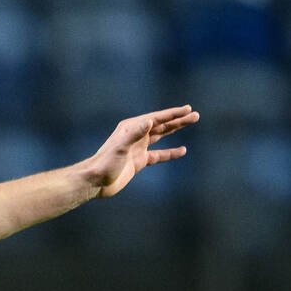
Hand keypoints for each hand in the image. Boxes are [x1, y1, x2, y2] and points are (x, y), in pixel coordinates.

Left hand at [83, 105, 198, 198]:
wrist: (95, 182)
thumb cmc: (105, 163)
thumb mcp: (120, 147)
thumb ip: (134, 134)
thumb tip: (149, 121)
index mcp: (131, 128)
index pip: (156, 118)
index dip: (172, 114)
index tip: (188, 109)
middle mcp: (135, 135)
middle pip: (161, 125)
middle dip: (178, 119)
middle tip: (195, 115)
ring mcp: (138, 148)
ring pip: (161, 135)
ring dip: (176, 129)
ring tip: (191, 123)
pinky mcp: (139, 161)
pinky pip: (159, 154)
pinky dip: (170, 152)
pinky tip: (182, 150)